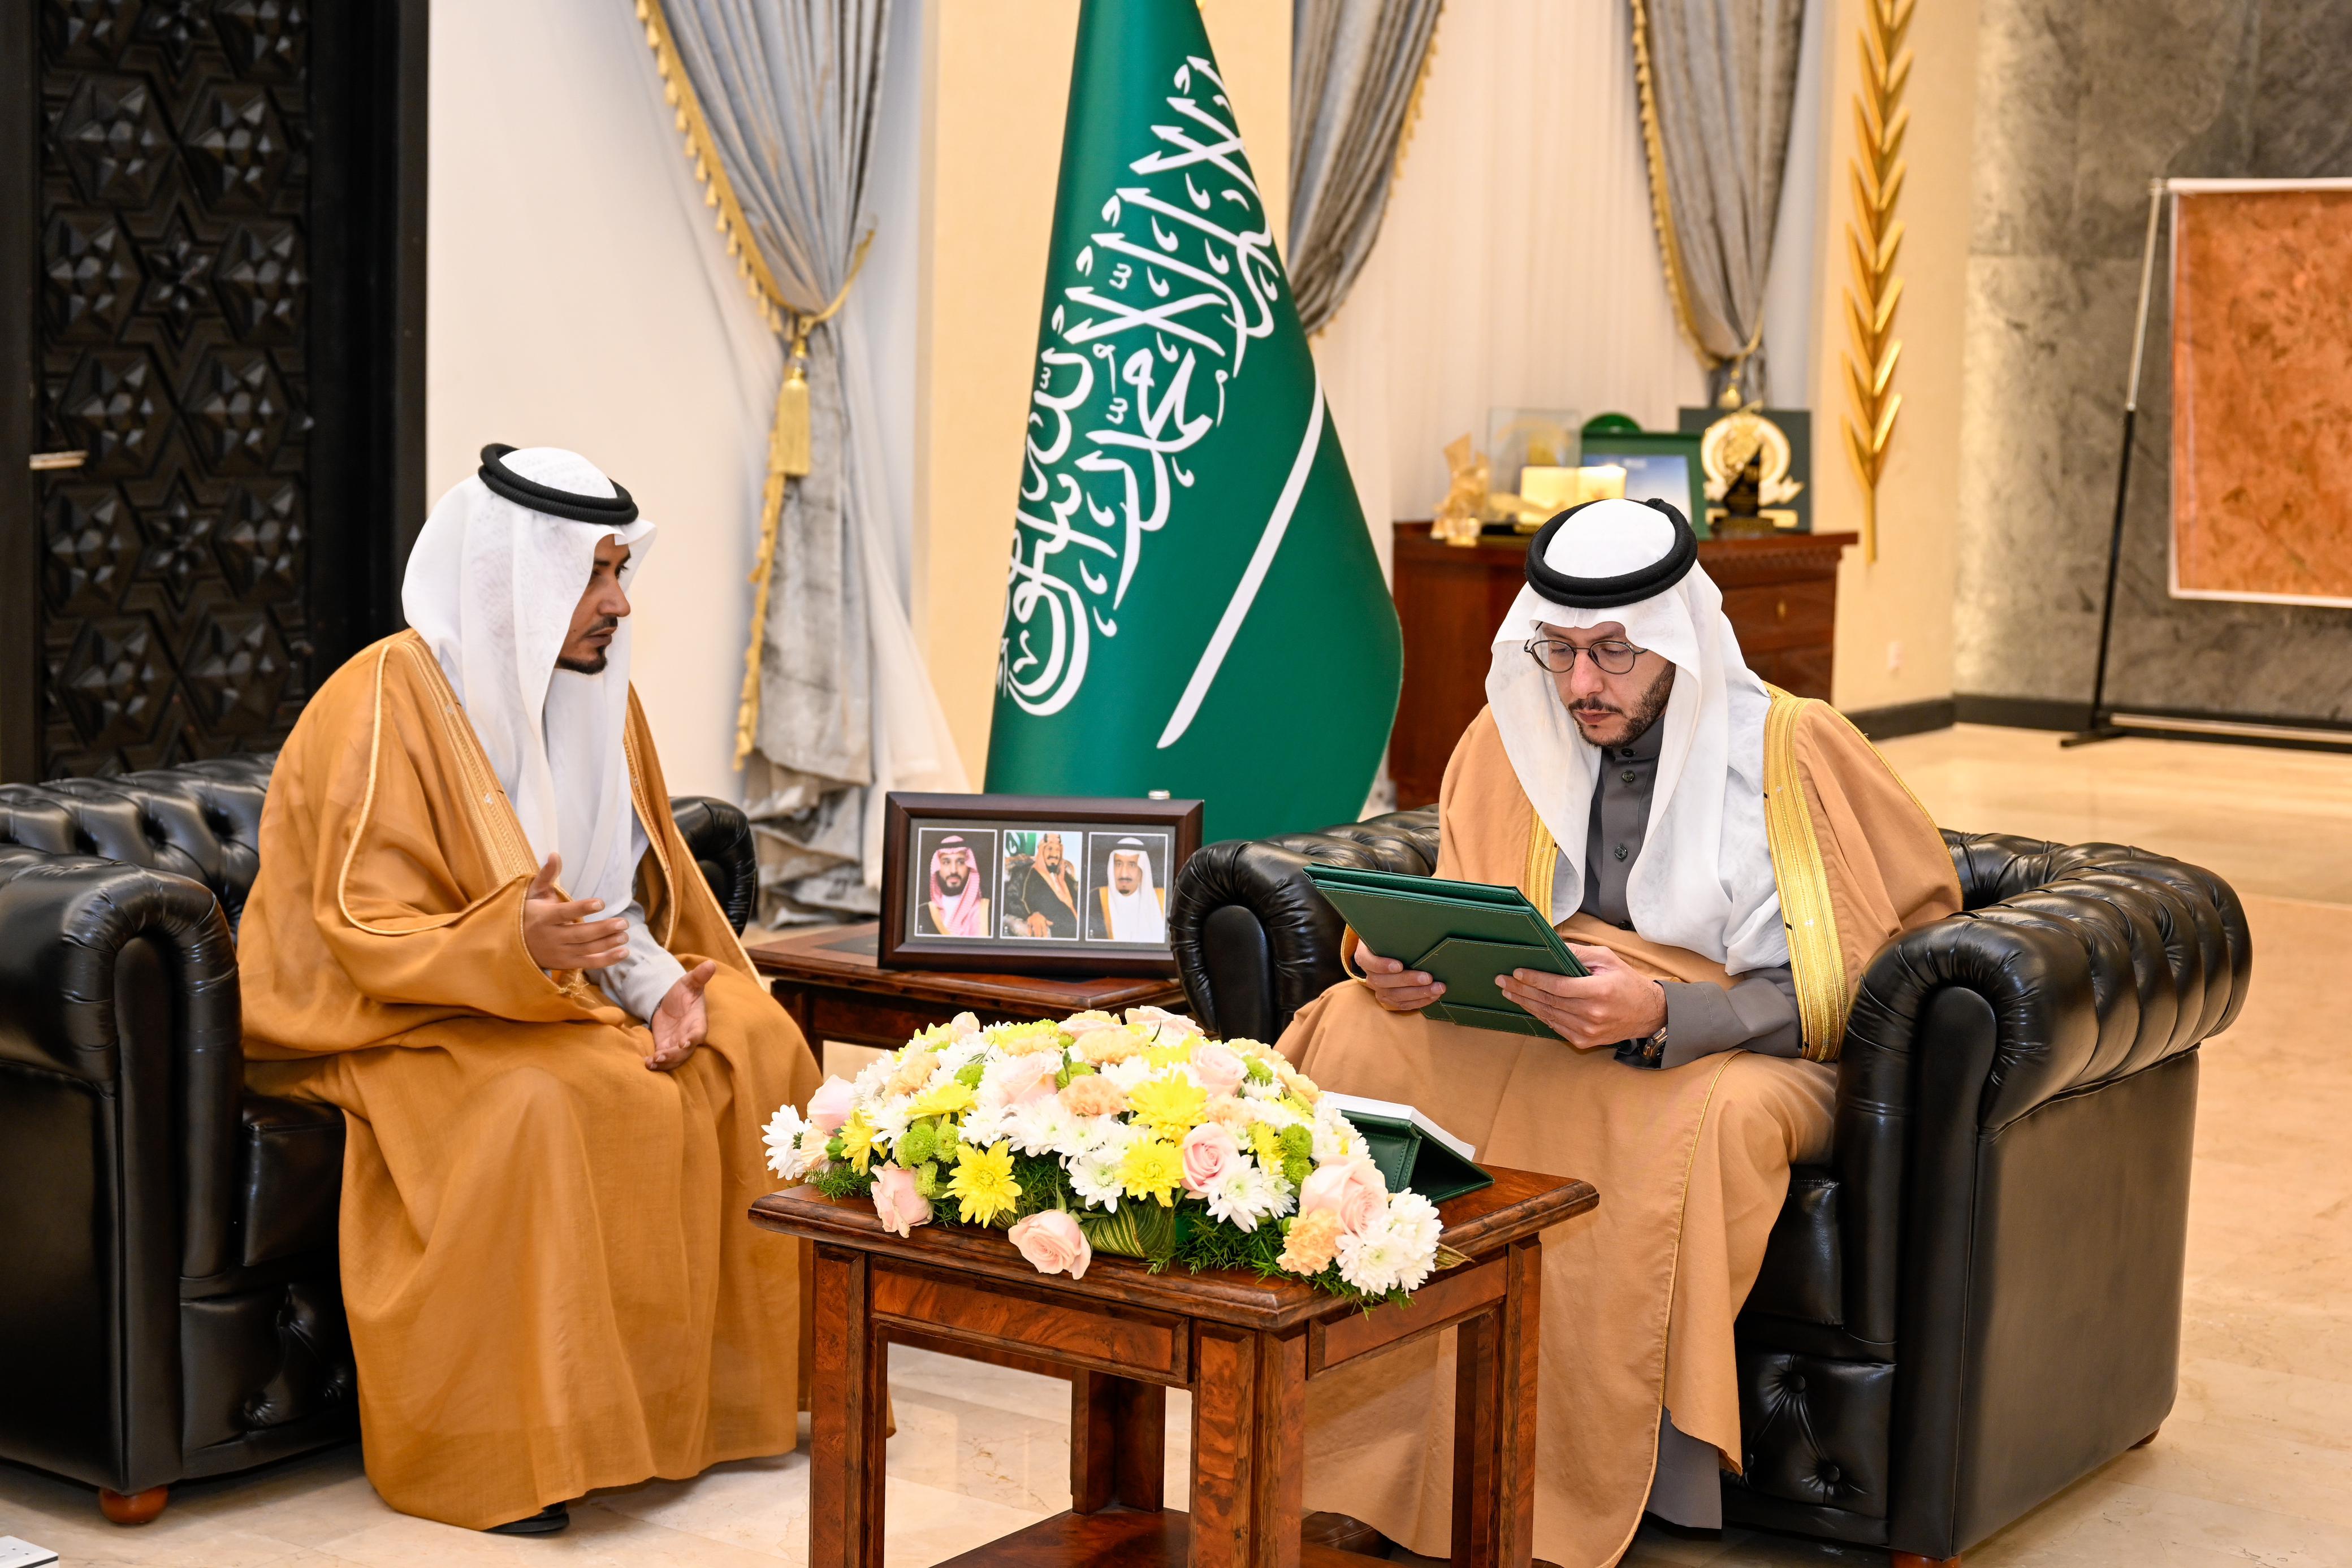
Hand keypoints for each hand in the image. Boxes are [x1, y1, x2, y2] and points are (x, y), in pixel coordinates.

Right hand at [521, 853, 629, 970]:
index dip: (582, 908)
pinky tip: (623, 952)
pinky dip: (606, 959)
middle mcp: (551, 937)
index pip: (564, 913)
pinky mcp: (565, 964)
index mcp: (544, 917)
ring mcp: (559, 952)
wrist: (516, 945)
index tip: (601, 903)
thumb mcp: (534, 893)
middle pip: (580, 934)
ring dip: (608, 943)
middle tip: (624, 922)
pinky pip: (588, 963)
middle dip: (603, 929)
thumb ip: (547, 875)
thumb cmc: (529, 913)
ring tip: (625, 935)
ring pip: (586, 949)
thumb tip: (554, 854)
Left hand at [646, 960, 716, 1069]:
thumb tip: (710, 964)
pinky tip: (647, 1063)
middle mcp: (689, 1036)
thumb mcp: (689, 983)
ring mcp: (678, 1044)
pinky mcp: (666, 1047)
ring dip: (664, 1063)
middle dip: (674, 1056)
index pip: (699, 1033)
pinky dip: (657, 1063)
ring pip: (675, 1059)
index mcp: (698, 1022)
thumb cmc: (684, 992)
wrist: (671, 1002)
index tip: (684, 1043)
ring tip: (651, 1062)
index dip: (692, 1039)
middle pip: (685, 1052)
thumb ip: (699, 976)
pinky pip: (664, 1059)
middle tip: (660, 1056)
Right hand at [1024, 912, 1051, 936]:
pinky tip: (1029, 935)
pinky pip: (1029, 927)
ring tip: (1036, 938)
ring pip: (1034, 928)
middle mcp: (1038, 921)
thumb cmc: (1039, 917)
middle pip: (1039, 929)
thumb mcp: (1043, 919)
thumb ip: (1047, 922)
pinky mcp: (1029, 921)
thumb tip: (1052, 923)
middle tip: (1040, 939)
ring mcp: (1033, 921)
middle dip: (1039, 934)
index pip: (1044, 928)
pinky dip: (1029, 931)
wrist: (1032, 911)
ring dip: (1035, 933)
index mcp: (1042, 921)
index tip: (1045, 937)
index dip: (1045, 932)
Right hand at [1353, 938, 1445, 1012]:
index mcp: (1364, 956)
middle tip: (1428, 977)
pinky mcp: (1389, 999)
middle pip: (1386, 982)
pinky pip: (1403, 1004)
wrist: (1384, 953)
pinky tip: (1433, 996)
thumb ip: (1394, 931)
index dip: (1382, 965)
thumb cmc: (1388, 940)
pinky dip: (1420, 1001)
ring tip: (1437, 988)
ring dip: (1419, 993)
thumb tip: (1415, 921)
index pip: (1369, 962)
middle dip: (1409, 980)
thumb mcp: (1386, 932)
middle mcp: (1370, 976)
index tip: (1399, 965)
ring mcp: (1379, 990)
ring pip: (1396, 996)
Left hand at [1496, 943, 1666, 1048]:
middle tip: (1502, 980)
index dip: (1535, 979)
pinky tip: (1527, 1005)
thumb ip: (1580, 953)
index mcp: (1600, 990)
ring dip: (1526, 1003)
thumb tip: (1552, 946)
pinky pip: (1556, 1027)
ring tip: (1509, 992)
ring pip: (1549, 1015)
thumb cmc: (1626, 982)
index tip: (1517, 971)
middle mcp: (1593, 1013)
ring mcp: (1588, 1030)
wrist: (1646, 1014)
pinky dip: (1540, 1015)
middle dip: (1522, 989)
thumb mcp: (1608, 959)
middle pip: (1549, 1001)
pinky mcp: (1585, 1040)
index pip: (1559, 985)